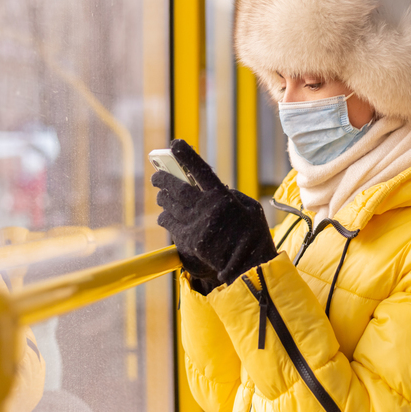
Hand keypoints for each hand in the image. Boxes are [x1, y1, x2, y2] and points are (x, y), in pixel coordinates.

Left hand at [151, 140, 276, 285]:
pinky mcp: (188, 239)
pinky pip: (169, 223)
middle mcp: (206, 208)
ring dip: (163, 198)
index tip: (175, 144)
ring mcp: (196, 224)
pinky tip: (165, 216)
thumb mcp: (250, 210)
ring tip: (162, 195)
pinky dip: (165, 217)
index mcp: (223, 197)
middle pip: (176, 187)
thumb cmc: (254, 237)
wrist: (249, 267)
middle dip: (162, 179)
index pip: (201, 170)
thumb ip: (232, 195)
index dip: (187, 156)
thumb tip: (215, 188)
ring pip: (169, 204)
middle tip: (156, 176)